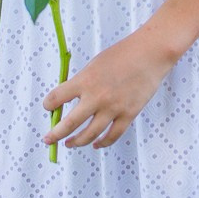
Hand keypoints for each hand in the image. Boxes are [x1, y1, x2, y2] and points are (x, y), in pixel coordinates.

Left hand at [42, 29, 175, 149]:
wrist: (150, 53)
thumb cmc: (122, 54)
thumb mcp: (95, 64)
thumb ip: (83, 82)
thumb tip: (70, 99)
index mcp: (85, 80)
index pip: (58, 97)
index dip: (49, 104)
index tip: (48, 107)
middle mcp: (97, 97)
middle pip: (70, 123)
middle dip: (55, 134)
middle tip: (48, 139)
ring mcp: (113, 108)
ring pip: (89, 134)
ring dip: (77, 141)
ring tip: (69, 144)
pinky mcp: (128, 114)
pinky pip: (112, 135)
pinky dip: (102, 143)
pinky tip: (95, 144)